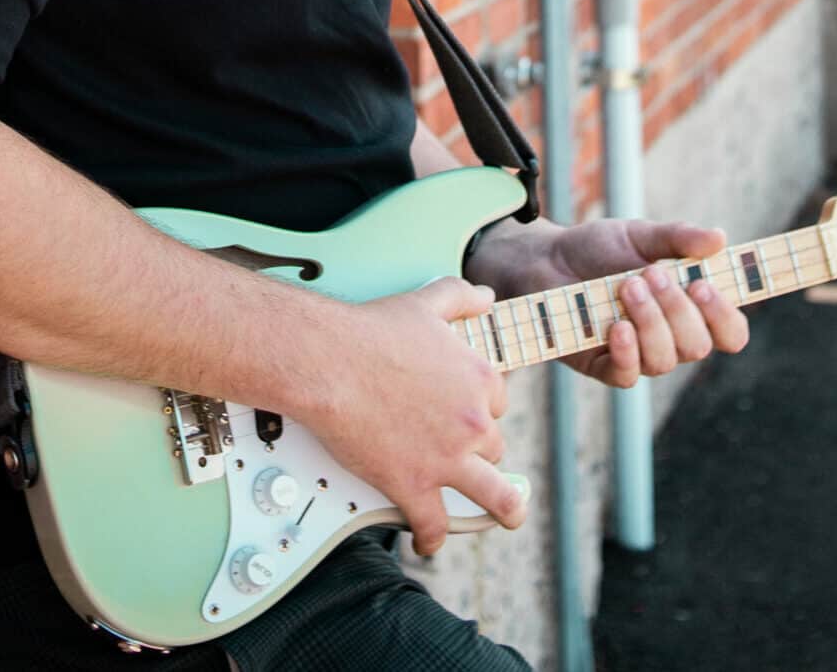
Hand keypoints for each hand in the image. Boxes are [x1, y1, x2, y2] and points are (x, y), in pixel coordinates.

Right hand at [306, 277, 527, 556]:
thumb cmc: (372, 330)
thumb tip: (488, 297)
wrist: (329, 361)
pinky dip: (432, 537)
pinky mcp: (414, 486)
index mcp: (479, 378)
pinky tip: (428, 540)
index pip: (496, 401)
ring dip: (506, 509)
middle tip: (463, 451)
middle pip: (494, 445)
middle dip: (481, 449)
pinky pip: (435, 525)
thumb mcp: (427, 302)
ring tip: (507, 515)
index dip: (480, 405)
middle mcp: (472, 422)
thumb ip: (463, 297)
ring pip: (496, 496)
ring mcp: (447, 459)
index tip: (464, 408)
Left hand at [464, 215, 748, 387]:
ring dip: (650, 321)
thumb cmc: (597, 249)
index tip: (705, 286)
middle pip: (698, 346)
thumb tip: (719, 237)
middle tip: (651, 274)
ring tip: (627, 286)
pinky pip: (627, 375)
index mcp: (687, 308)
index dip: (726, 317)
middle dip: (678, 309)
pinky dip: (627, 351)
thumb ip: (679, 238)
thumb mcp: (639, 235)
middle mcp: (669, 337)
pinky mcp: (604, 366)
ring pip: (665, 360)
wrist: (545, 258)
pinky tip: (617, 326)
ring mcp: (638, 355)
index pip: (729, 332)